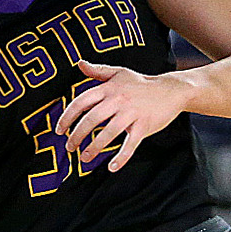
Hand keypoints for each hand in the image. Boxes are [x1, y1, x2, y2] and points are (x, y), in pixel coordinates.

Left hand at [54, 63, 184, 173]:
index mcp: (109, 88)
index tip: (59, 130)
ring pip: (108, 133)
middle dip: (77, 135)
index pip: (81, 102)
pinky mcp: (144, 126)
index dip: (67, 117)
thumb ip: (98, 71)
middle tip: (69, 147)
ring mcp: (131, 113)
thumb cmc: (141, 83)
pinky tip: (112, 167)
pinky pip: (130, 144)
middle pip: (91, 119)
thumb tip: (80, 64)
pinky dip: (121, 157)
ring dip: (94, 148)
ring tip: (84, 158)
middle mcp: (118, 100)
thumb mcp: (119, 73)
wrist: (171, 90)